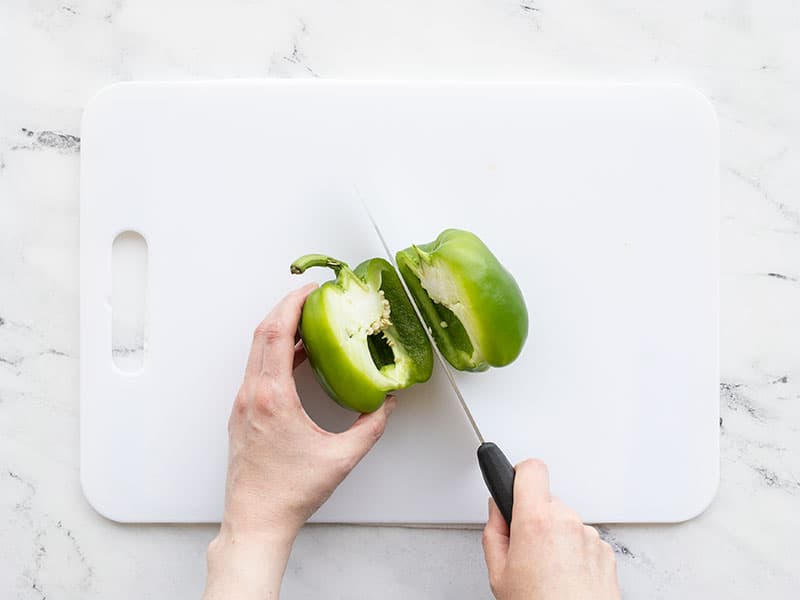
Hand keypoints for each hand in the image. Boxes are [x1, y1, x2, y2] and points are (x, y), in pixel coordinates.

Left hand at [204, 284, 396, 599]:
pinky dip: (275, 353)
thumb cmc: (290, 493)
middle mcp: (252, 395)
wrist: (255, 520)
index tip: (311, 290)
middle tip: (311, 297)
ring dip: (280, 330)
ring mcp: (243, 404)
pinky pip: (257, 370)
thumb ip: (371, 426)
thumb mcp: (341, 457)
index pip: (276, 334)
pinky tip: (298, 358)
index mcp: (272, 397)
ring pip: (257, 351)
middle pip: (262, 333)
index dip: (293, 304)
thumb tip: (387, 403)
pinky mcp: (243, 414)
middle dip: (286, 308)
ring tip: (308, 322)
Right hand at [482, 460, 620, 599]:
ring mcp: (590, 536)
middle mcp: (567, 522)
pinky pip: (584, 540)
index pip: (531, 469)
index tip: (514, 482)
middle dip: (534, 516)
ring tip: (547, 570)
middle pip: (547, 499)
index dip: (519, 474)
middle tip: (525, 547)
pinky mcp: (606, 552)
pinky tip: (565, 577)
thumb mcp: (498, 573)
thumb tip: (497, 512)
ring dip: (556, 536)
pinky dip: (574, 552)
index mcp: (536, 521)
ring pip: (566, 521)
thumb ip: (494, 532)